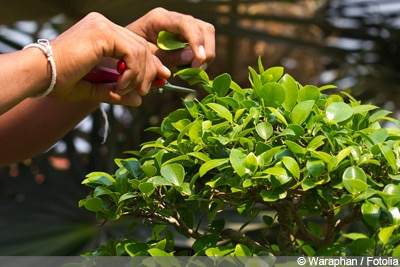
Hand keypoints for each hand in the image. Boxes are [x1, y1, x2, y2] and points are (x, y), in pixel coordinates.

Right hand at [48, 12, 169, 105]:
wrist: (39, 75)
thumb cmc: (60, 81)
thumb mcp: (95, 88)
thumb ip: (117, 91)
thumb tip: (138, 100)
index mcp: (101, 33)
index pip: (136, 45)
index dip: (150, 64)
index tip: (159, 80)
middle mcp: (103, 24)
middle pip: (142, 46)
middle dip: (150, 70)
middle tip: (147, 90)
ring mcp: (102, 25)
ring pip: (140, 49)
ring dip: (141, 74)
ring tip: (131, 91)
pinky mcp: (102, 32)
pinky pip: (131, 52)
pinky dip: (133, 71)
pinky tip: (121, 84)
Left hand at [126, 7, 214, 69]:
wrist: (125, 51)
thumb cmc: (132, 51)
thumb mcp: (147, 57)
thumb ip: (168, 56)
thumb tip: (192, 56)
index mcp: (159, 18)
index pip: (185, 23)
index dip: (195, 41)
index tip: (199, 59)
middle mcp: (174, 19)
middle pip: (202, 28)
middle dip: (205, 49)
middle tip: (198, 68)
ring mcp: (182, 27)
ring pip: (206, 34)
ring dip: (206, 54)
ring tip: (196, 70)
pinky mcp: (186, 36)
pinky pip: (202, 43)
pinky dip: (201, 57)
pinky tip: (193, 67)